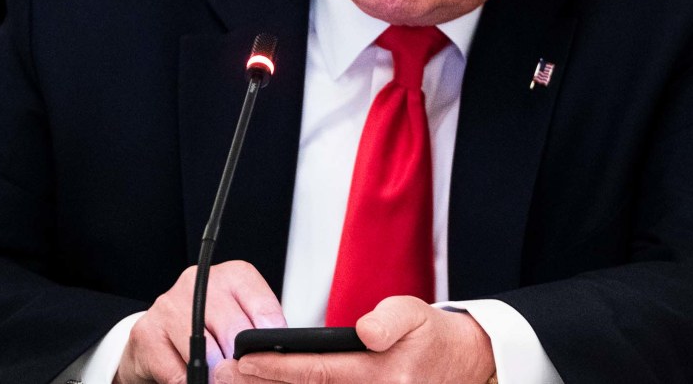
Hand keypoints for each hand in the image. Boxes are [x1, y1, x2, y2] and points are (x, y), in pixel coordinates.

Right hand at [115, 260, 286, 383]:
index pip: (262, 304)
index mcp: (233, 276)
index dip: (270, 336)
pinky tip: (200, 380)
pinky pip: (178, 370)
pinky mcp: (147, 331)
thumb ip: (259, 331)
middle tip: (250, 376)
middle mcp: (200, 283)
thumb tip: (278, 353)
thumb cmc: (209, 330)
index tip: (274, 356)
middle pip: (234, 329)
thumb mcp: (239, 320)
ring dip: (219, 374)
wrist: (156, 340)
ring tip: (225, 381)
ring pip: (206, 350)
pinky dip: (192, 381)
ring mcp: (170, 304)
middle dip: (244, 360)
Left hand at [211, 295, 495, 383]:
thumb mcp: (414, 314)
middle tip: (229, 375)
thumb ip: (390, 320)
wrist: (463, 363)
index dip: (279, 367)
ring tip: (244, 382)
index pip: (318, 372)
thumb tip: (366, 331)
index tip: (245, 361)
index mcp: (380, 373)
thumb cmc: (431, 337)